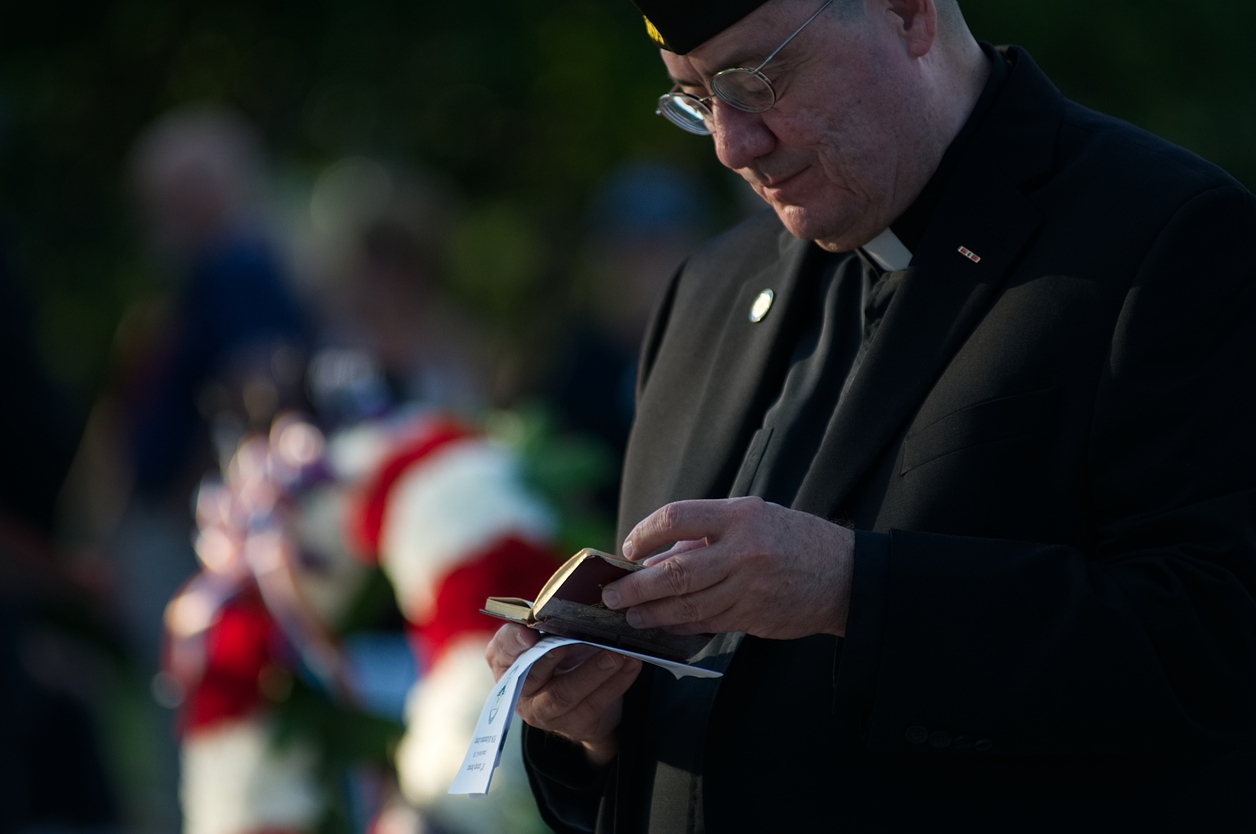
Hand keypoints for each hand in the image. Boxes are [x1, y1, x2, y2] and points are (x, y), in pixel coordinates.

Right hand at [485, 623, 641, 764]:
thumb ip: (549, 624)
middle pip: (534, 673)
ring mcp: (544, 712)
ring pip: (566, 693)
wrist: (582, 699)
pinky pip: (595, 704)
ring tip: (616, 653)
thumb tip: (571, 605)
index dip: (514, 641)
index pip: (502, 649)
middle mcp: (520, 690)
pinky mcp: (573, 724)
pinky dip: (616, 683)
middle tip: (579, 639)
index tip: (530, 633)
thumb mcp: (550, 638)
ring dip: (594, 671)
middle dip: (557, 655)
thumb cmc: (561, 657)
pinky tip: (630, 665)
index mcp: (506, 661)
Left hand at [601, 497, 854, 639]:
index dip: (645, 533)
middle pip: (674, 571)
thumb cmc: (792, 539)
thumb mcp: (753, 517)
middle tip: (611, 596)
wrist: (845, 576)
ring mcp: (748, 587)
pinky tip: (662, 625)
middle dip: (636, 587)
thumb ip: (706, 533)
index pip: (676, 517)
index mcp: (739, 515)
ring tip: (630, 616)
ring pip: (687, 605)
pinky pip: (706, 623)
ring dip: (652, 613)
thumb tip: (654, 557)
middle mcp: (742, 550)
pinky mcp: (753, 616)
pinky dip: (680, 624)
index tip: (629, 548)